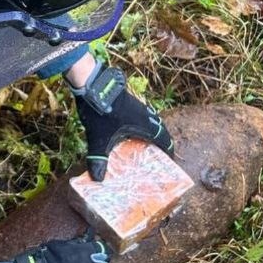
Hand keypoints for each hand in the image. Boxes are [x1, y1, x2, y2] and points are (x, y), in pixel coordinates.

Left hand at [72, 62, 172, 180]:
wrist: (93, 84)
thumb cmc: (101, 112)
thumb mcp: (98, 139)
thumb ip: (98, 158)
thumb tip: (98, 179)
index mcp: (144, 125)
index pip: (163, 139)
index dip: (168, 150)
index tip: (169, 160)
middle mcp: (145, 115)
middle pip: (159, 129)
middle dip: (160, 142)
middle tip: (158, 154)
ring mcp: (137, 106)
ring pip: (150, 120)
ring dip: (150, 131)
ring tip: (144, 143)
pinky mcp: (128, 101)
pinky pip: (140, 115)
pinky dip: (140, 124)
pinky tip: (128, 129)